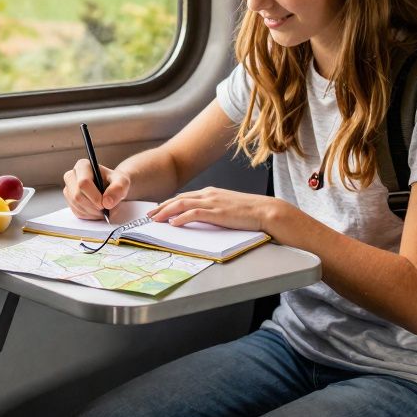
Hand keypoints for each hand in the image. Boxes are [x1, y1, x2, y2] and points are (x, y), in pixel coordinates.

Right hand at [63, 158, 130, 219]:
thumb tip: (107, 202)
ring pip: (76, 205)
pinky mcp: (70, 201)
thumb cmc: (115, 182)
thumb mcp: (122, 182)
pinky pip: (77, 212)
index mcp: (83, 166)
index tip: (105, 204)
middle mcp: (71, 176)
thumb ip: (117, 189)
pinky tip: (97, 211)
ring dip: (92, 212)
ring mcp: (68, 189)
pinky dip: (89, 215)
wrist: (112, 188)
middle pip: (77, 196)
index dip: (94, 196)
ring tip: (103, 209)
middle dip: (93, 206)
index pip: (83, 183)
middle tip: (105, 208)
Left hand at [148, 187, 284, 231]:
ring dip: (166, 212)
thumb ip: (213, 210)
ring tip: (155, 220)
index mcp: (211, 192)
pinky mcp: (216, 212)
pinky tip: (173, 223)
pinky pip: (193, 213)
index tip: (158, 210)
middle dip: (162, 207)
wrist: (266, 210)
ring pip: (182, 204)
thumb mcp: (227, 207)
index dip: (169, 203)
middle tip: (150, 215)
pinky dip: (181, 218)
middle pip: (179, 199)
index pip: (184, 197)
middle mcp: (208, 194)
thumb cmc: (250, 212)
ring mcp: (212, 202)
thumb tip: (201, 219)